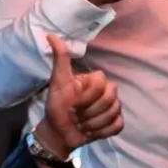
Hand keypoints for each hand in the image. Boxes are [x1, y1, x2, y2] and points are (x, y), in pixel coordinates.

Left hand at [37, 34, 123, 160]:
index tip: (72, 102)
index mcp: (96, 80)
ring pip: (114, 113)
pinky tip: (92, 132)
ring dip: (93, 123)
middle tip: (77, 115)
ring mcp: (115, 107)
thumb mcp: (58, 83)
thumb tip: (50, 35)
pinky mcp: (117, 123)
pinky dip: (103, 131)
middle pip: (110, 99)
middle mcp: (108, 92)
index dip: (86, 96)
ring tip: (82, 124)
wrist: (59, 132)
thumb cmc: (57, 106)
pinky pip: (117, 125)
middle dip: (90, 111)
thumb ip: (60, 60)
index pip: (101, 84)